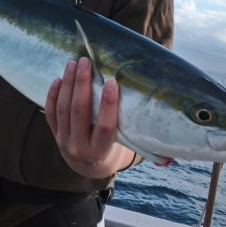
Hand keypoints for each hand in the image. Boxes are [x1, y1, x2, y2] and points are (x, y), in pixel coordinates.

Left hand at [45, 57, 134, 177]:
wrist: (87, 165)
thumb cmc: (114, 146)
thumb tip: (176, 149)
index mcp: (101, 150)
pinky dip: (52, 95)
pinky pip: (50, 113)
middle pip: (80, 112)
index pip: (105, 126)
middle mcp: (80, 147)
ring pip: (63, 109)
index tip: (112, 81)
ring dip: (68, 84)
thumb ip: (143, 140)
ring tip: (73, 63)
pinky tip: (58, 79)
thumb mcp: (125, 146)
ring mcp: (64, 140)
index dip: (109, 103)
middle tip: (86, 61)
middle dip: (82, 84)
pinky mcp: (54, 134)